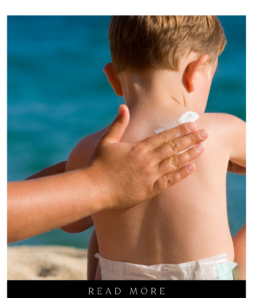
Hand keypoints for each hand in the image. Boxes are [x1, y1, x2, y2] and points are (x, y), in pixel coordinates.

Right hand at [86, 104, 207, 209]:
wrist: (93, 188)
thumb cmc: (98, 164)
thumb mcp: (107, 140)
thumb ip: (118, 123)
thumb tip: (123, 106)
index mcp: (138, 147)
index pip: (164, 136)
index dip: (179, 129)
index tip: (192, 123)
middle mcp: (147, 160)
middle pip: (173, 147)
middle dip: (190, 139)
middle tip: (205, 133)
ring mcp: (149, 176)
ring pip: (174, 163)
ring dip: (189, 154)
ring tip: (202, 148)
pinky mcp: (148, 190)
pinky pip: (169, 181)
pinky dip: (181, 174)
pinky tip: (191, 168)